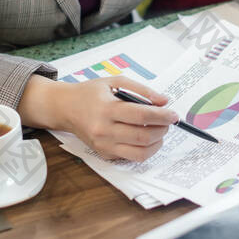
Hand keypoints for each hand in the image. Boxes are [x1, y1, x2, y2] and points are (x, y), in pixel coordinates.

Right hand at [18, 75, 177, 159]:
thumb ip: (141, 90)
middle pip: (143, 137)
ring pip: (140, 153)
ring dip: (157, 143)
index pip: (141, 116)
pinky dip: (143, 149)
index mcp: (106, 109)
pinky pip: (130, 156)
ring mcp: (103, 145)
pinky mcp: (104, 154)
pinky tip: (144, 137)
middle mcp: (104, 130)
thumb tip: (164, 101)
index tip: (173, 114)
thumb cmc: (90, 93)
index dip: (162, 116)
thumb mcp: (114, 81)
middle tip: (167, 122)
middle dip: (162, 130)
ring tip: (159, 131)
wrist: (65, 108)